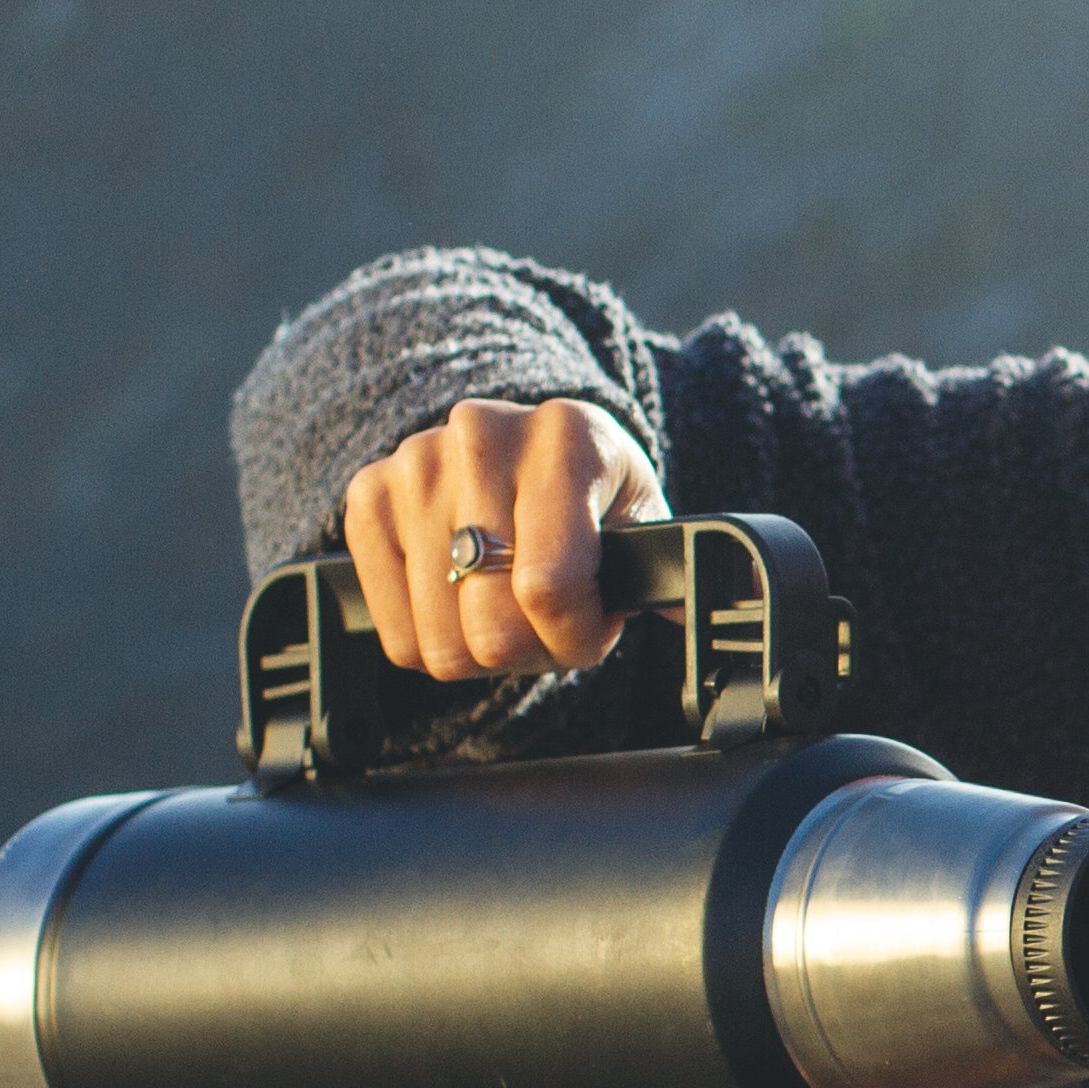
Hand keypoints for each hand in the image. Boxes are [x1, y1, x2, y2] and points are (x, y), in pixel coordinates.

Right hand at [338, 396, 664, 680]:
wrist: (522, 446)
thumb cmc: (590, 494)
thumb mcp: (643, 517)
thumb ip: (668, 565)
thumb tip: (721, 593)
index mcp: (567, 436)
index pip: (549, 587)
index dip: (577, 636)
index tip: (595, 626)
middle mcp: (482, 437)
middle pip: (491, 626)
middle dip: (533, 650)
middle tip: (550, 624)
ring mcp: (414, 465)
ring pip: (440, 642)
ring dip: (484, 651)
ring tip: (509, 608)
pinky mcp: (367, 498)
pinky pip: (395, 634)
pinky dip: (434, 642)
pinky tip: (463, 602)